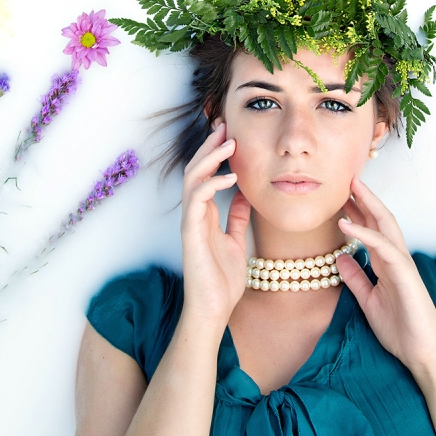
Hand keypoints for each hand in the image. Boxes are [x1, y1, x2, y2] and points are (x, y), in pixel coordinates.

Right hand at [180, 122, 251, 328]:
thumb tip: (245, 194)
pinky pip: (197, 200)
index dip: (215, 153)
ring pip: (193, 179)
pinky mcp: (190, 233)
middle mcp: (194, 214)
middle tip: (225, 125)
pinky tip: (230, 178)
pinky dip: (212, 184)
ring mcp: (190, 222)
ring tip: (228, 143)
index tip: (230, 134)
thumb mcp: (236, 240)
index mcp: (204, 214)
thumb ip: (238, 217)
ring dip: (210, 158)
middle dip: (209, 146)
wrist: (214, 309)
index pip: (206, 174)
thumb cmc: (223, 280)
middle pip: (196, 170)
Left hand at [335, 176, 435, 373]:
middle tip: (346, 178)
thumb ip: (356, 279)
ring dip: (367, 204)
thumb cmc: (400, 329)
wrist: (422, 353)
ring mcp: (402, 264)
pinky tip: (347, 223)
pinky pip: (384, 248)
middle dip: (363, 198)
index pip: (372, 230)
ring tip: (349, 187)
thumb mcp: (368, 301)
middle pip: (380, 220)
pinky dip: (365, 233)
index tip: (340, 197)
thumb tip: (341, 258)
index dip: (357, 211)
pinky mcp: (405, 274)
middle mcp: (396, 259)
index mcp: (387, 264)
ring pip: (385, 226)